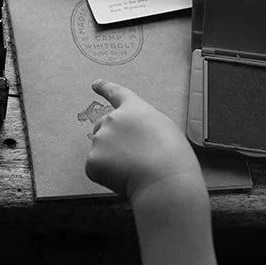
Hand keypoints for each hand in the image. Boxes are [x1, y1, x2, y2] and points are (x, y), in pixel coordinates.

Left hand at [84, 79, 204, 206]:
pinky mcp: (92, 160)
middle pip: (104, 126)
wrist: (164, 180)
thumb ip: (144, 124)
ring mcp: (100, 139)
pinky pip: (96, 168)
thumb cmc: (172, 157)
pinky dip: (107, 175)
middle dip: (112, 140)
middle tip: (133, 156)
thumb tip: (134, 135)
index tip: (96, 84)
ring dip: (112, 159)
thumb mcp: (165, 127)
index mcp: (134, 109)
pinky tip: (125, 178)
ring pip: (101, 149)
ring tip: (135, 169)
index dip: (105, 87)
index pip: (116, 93)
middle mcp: (113, 119)